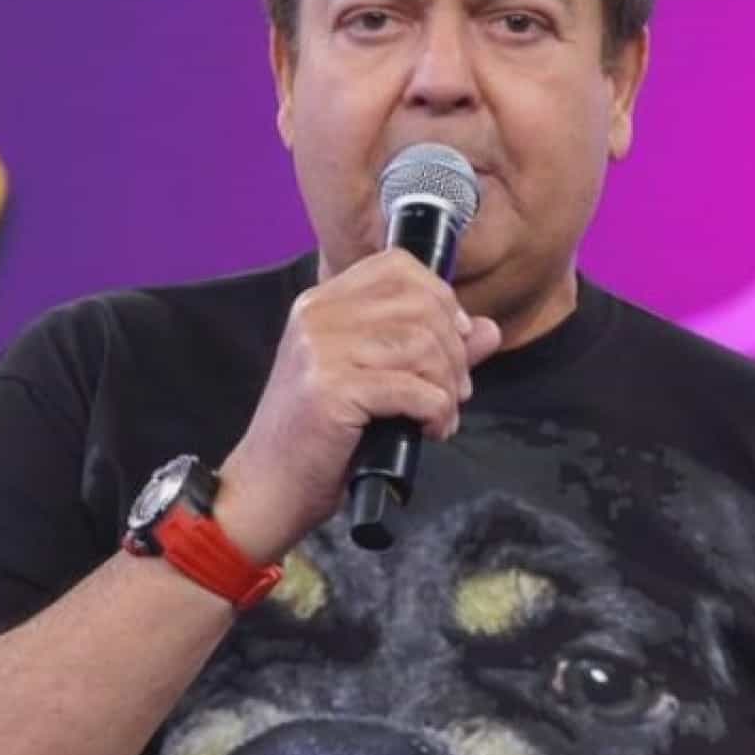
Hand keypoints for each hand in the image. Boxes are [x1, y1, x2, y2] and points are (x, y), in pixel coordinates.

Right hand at [215, 250, 502, 563]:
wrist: (266, 488)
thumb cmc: (319, 438)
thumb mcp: (375, 381)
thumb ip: (433, 349)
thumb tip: (488, 329)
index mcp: (321, 302)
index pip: (397, 265)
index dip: (440, 297)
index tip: (453, 339)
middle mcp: (317, 315)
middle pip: (420, 304)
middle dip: (454, 350)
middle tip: (455, 391)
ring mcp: (321, 350)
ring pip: (422, 343)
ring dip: (448, 385)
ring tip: (441, 415)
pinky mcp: (331, 390)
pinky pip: (414, 389)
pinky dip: (437, 412)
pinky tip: (430, 431)